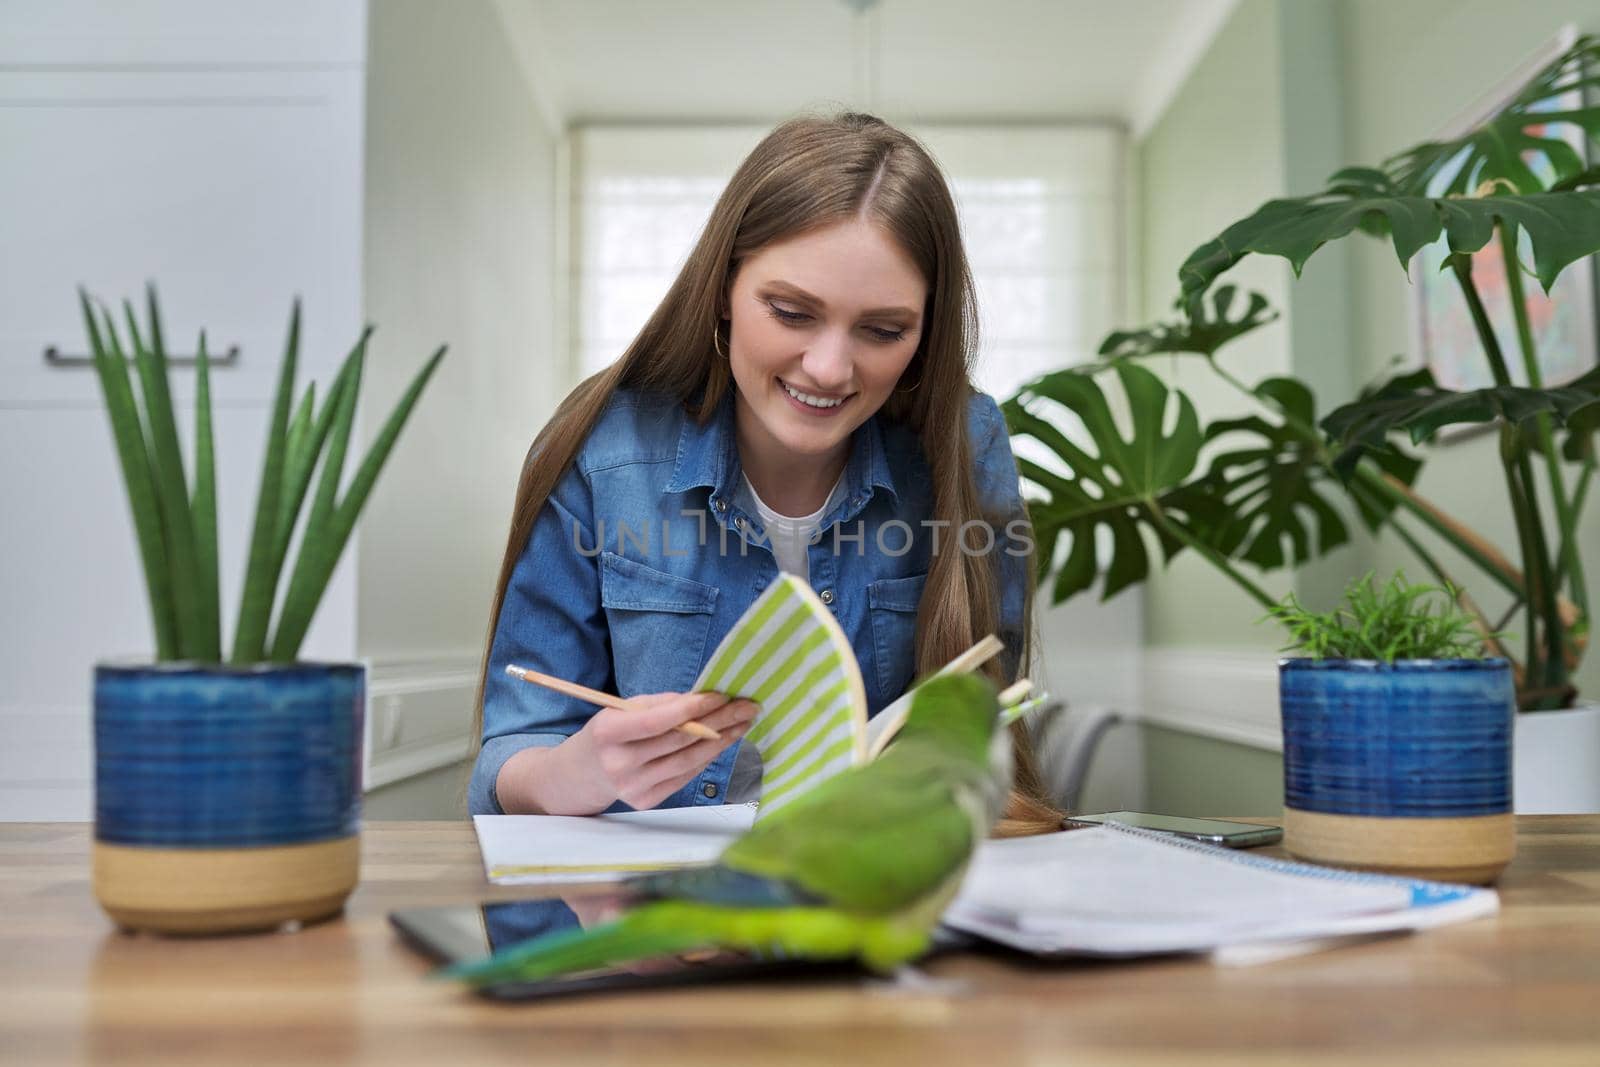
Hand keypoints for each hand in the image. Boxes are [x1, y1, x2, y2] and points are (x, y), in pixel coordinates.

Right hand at [574, 691, 759, 810]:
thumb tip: (702, 700)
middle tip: (746, 706)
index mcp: (608, 733)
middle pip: (678, 741)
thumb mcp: (621, 709)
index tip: (721, 695)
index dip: (691, 708)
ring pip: (687, 761)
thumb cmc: (609, 733)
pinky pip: (684, 777)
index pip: (657, 721)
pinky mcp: (645, 802)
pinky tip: (723, 742)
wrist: (583, 774)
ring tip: (742, 724)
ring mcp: (632, 787)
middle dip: (718, 721)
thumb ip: (659, 704)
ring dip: (721, 741)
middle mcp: (619, 763)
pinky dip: (706, 758)